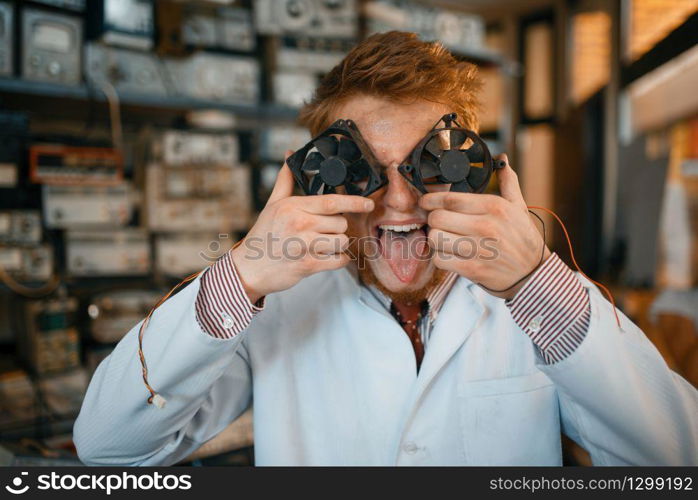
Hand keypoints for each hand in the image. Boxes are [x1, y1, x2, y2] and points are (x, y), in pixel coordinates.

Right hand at [231, 152, 373, 302]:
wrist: (249, 267)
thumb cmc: (264, 234)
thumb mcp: (273, 204)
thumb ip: (285, 181)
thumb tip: (289, 155)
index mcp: (294, 207)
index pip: (332, 202)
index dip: (354, 202)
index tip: (368, 203)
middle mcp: (300, 224)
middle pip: (340, 223)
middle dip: (337, 228)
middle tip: (322, 231)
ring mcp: (304, 246)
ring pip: (342, 241)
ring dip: (337, 245)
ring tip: (322, 245)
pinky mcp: (308, 265)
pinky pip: (339, 260)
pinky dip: (337, 260)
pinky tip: (325, 257)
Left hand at [419, 154, 549, 299]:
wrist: (533, 273)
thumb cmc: (523, 239)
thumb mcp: (519, 207)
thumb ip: (508, 182)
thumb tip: (502, 160)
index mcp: (494, 207)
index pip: (450, 199)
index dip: (431, 199)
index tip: (425, 201)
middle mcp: (485, 226)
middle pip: (438, 217)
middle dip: (433, 220)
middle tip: (439, 223)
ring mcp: (478, 249)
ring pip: (435, 238)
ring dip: (436, 239)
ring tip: (444, 239)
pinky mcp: (472, 269)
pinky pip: (440, 260)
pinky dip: (441, 258)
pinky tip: (450, 255)